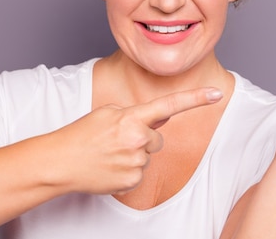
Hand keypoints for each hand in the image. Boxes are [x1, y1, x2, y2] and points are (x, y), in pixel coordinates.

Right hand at [47, 87, 222, 194]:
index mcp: (132, 117)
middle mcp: (138, 139)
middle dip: (143, 139)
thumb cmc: (82, 135)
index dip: (196, 99)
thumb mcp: (109, 113)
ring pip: (148, 156)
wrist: (59, 162)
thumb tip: (162, 117)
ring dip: (134, 155)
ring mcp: (136, 162)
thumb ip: (138, 114)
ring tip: (110, 154)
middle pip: (157, 139)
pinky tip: (110, 167)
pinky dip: (127, 171)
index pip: (170, 105)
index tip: (217, 94)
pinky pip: (140, 173)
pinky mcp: (132, 181)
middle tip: (117, 141)